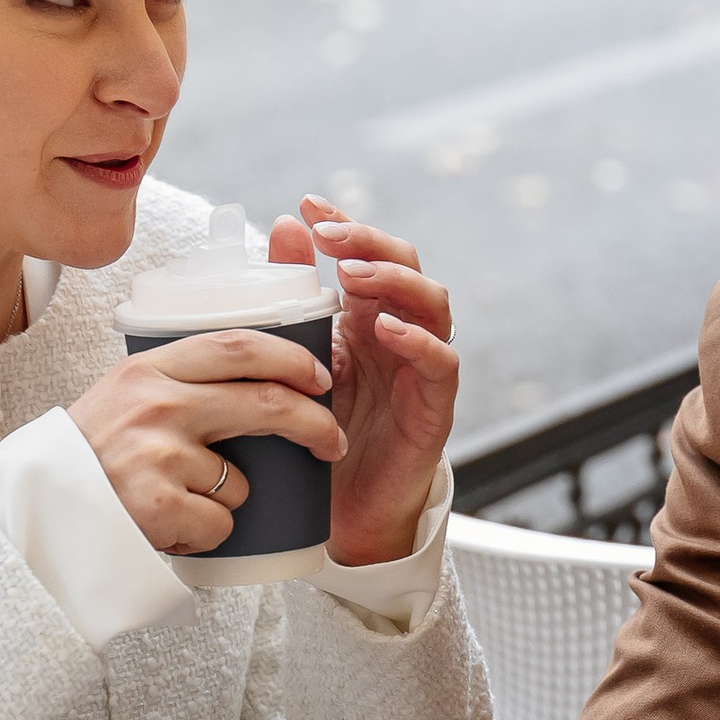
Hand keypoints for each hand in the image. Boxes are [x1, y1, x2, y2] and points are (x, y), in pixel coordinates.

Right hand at [66, 329, 342, 555]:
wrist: (36, 515)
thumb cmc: (87, 459)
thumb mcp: (122, 397)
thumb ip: (175, 383)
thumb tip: (253, 379)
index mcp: (149, 369)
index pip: (238, 346)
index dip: (290, 359)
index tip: (320, 376)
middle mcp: (156, 403)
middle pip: (263, 402)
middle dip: (312, 422)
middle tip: (331, 441)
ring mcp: (159, 454)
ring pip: (240, 479)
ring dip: (225, 498)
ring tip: (176, 502)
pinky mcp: (160, 504)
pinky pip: (219, 522)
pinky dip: (204, 534)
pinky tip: (166, 527)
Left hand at [271, 199, 458, 567]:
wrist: (343, 513)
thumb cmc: (321, 436)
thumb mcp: (297, 362)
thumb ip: (293, 303)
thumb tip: (279, 229)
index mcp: (366, 317)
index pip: (368, 253)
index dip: (345, 223)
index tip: (309, 206)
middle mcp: (399, 333)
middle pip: (405, 265)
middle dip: (370, 241)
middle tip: (331, 237)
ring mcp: (420, 365)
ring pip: (432, 302)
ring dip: (395, 280)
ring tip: (355, 273)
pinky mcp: (434, 405)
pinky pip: (441, 362)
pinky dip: (418, 340)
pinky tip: (388, 328)